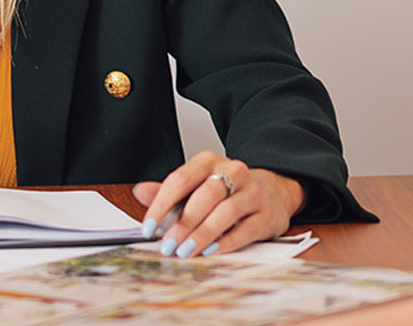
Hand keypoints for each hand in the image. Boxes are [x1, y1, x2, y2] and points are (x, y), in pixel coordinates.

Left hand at [133, 150, 304, 256]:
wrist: (272, 192)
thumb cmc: (226, 192)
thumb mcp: (196, 186)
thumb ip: (169, 191)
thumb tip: (140, 192)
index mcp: (210, 162)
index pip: (181, 179)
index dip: (161, 205)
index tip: (148, 227)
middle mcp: (234, 172)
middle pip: (205, 196)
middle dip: (183, 223)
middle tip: (168, 244)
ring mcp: (253, 193)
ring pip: (226, 213)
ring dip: (202, 235)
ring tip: (185, 251)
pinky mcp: (267, 215)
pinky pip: (245, 230)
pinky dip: (225, 243)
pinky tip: (210, 252)